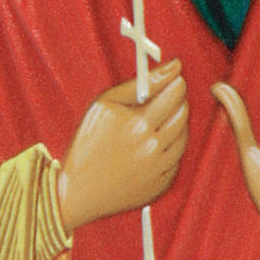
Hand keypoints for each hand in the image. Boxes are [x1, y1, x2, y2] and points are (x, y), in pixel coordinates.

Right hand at [57, 60, 188, 232]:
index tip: (174, 78)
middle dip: (178, 101)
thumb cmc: (86, 144)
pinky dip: (170, 148)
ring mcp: (158, 169)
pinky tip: (153, 144)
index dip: (175, 83)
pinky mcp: (160, 186)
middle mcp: (153, 148)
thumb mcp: (105, 104)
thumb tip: (172, 68)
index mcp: (139, 125)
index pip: (174, 95)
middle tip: (165, 97)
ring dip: (176, 123)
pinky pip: (177, 159)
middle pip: (182, 114)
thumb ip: (140, 83)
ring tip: (156, 120)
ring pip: (183, 136)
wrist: (76, 191)